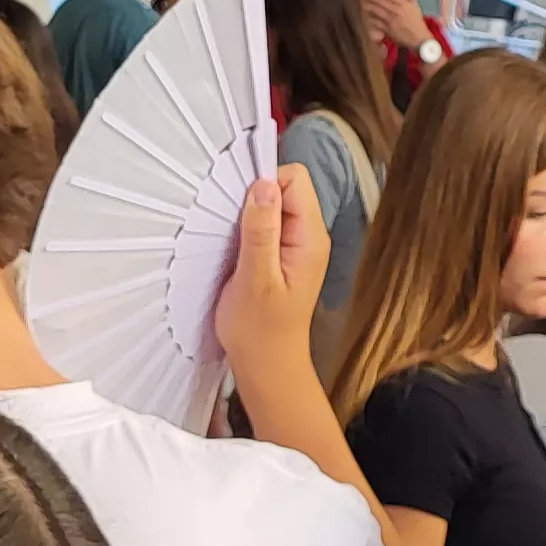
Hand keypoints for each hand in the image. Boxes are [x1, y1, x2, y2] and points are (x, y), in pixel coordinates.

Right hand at [213, 174, 331, 367]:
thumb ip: (261, 231)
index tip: (240, 210)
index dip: (264, 184)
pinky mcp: (281, 254)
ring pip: (274, 205)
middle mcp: (309, 236)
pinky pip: (267, 224)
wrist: (267, 365)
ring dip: (249, 215)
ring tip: (236, 246)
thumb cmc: (259, 330)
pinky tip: (238, 253)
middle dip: (255, 198)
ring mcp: (296, 245)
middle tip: (235, 231)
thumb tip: (264, 185)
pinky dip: (249, 229)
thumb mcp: (255, 279)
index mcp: (310, 238)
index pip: (294, 180)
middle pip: (285, 188)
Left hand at [360, 0, 423, 49]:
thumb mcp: (414, 6)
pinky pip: (376, 22)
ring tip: (362, 1)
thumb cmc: (416, 22)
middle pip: (379, 1)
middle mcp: (395, 10)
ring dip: (368, 5)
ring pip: (376, 10)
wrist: (419, 39)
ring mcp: (390, 20)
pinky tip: (366, 15)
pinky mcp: (386, 29)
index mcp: (402, 3)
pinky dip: (371, 18)